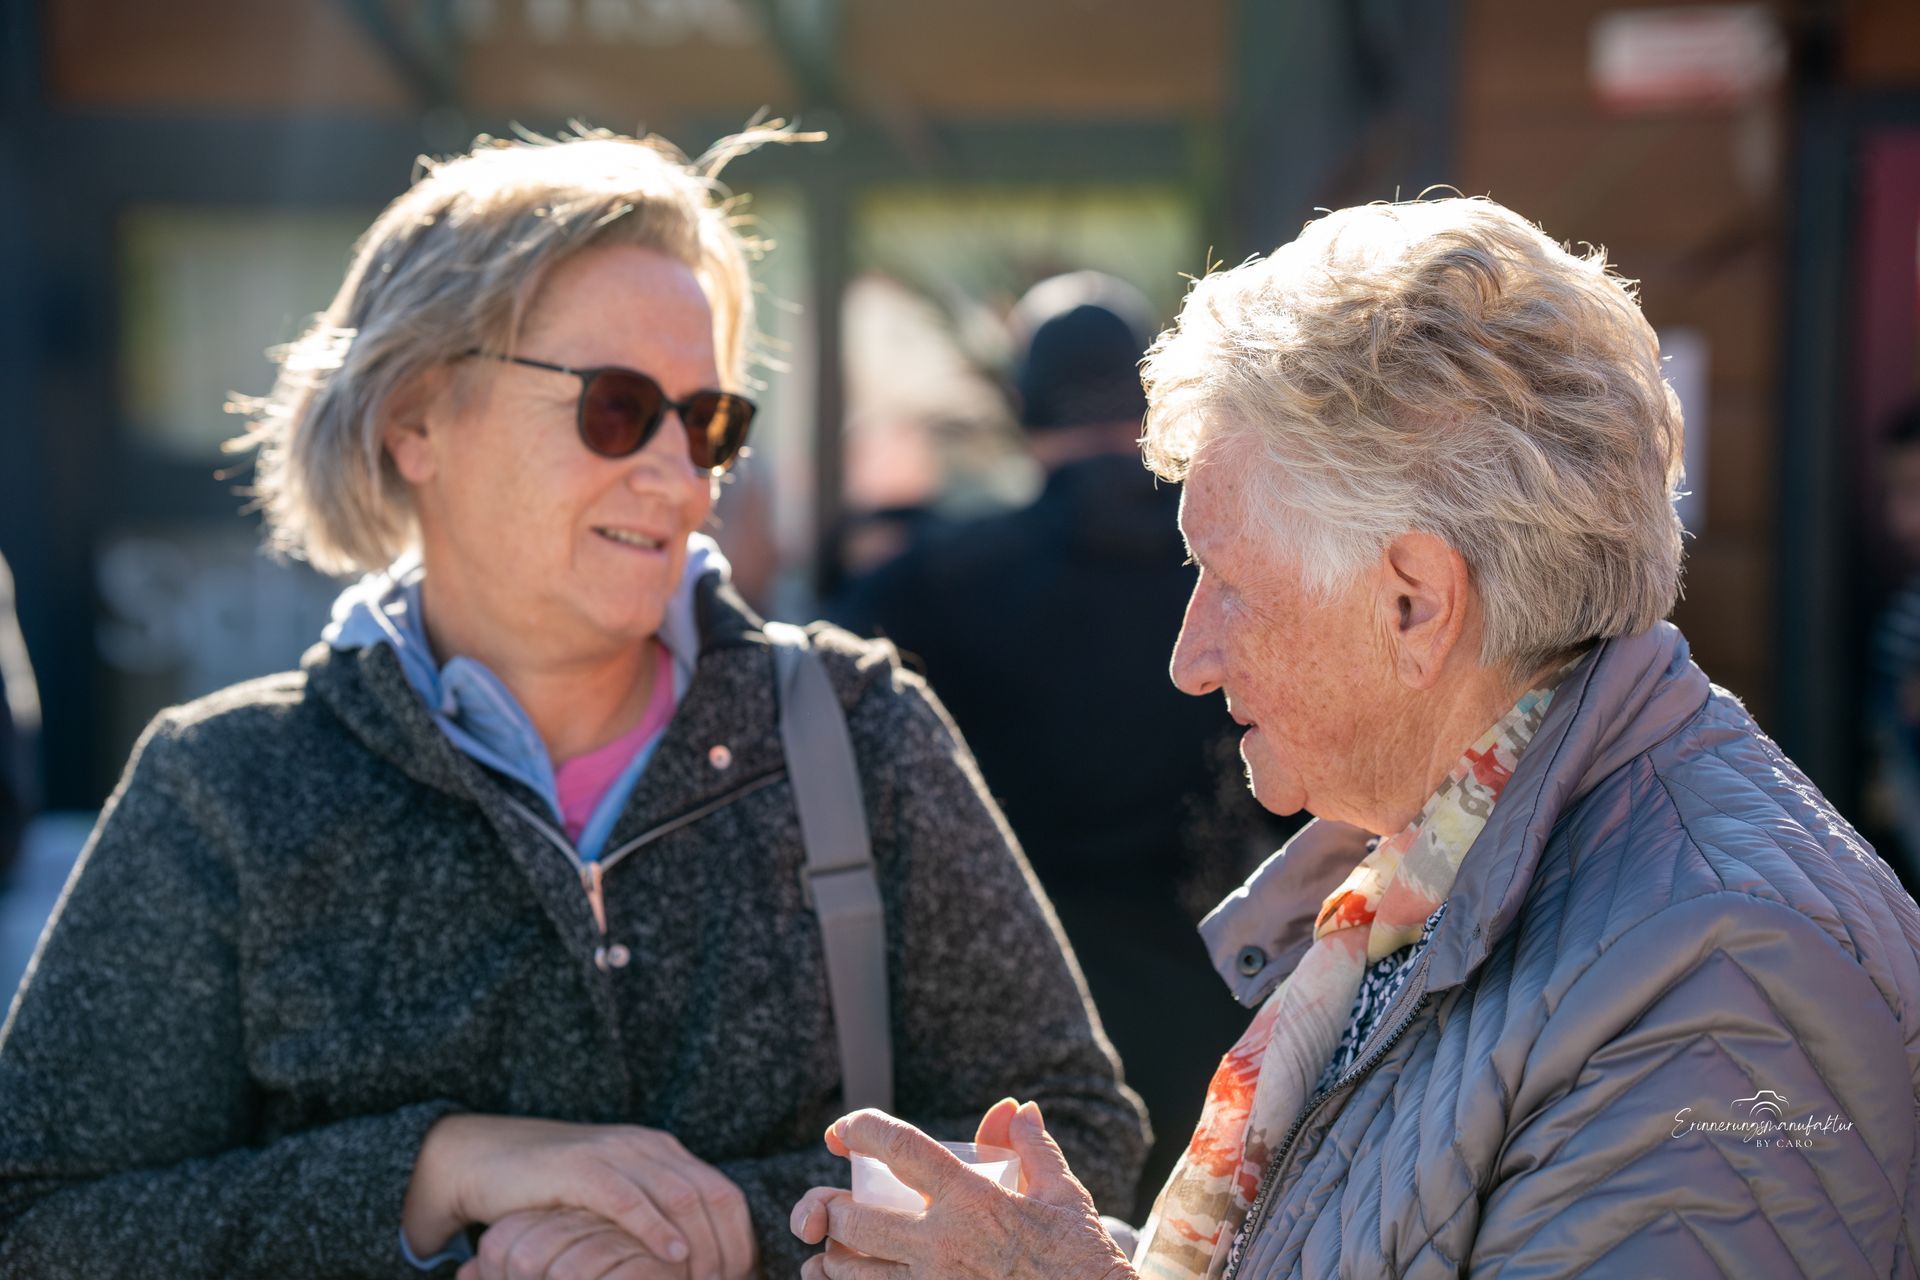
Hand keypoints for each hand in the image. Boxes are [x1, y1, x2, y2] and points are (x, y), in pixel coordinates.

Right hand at [404, 1116, 754, 1279]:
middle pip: (712, 1197)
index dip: (739, 1240)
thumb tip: (693, 1267)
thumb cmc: (554, 1192)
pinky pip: (630, 1199)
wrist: (486, 1159)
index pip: (725, 1194)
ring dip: (700, 1246)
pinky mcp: (580, 1167)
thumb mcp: (614, 1201)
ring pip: (680, 1197)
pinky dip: (656, 1231)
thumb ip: (651, 1218)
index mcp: (664, 1152)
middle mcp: (647, 1147)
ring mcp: (615, 1152)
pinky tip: (671, 1258)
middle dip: (726, 1250)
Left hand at [788, 1103, 1134, 1279]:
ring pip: (849, 1272)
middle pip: (853, 1219)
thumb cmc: (1082, 1259)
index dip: (861, 1129)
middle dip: (829, 1208)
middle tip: (832, 1204)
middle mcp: (943, 1244)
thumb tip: (1017, 1109)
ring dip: (832, 1258)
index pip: (900, 1148)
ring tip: (834, 1249)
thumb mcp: (1063, 1194)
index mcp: (973, 1200)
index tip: (843, 1130)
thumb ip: (1031, 1146)